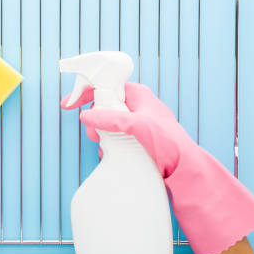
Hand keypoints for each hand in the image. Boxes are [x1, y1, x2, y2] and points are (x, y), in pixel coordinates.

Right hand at [61, 82, 189, 177]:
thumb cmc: (168, 142)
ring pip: (108, 123)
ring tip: (103, 145)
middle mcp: (137, 106)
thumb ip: (110, 118)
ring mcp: (137, 122)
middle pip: (104, 106)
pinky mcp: (137, 138)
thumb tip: (86, 115)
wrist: (184, 167)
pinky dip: (109, 144)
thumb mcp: (136, 125)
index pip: (106, 86)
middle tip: (92, 133)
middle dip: (94, 119)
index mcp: (138, 95)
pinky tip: (111, 153)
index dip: (85, 92)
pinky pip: (115, 136)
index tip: (69, 104)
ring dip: (101, 134)